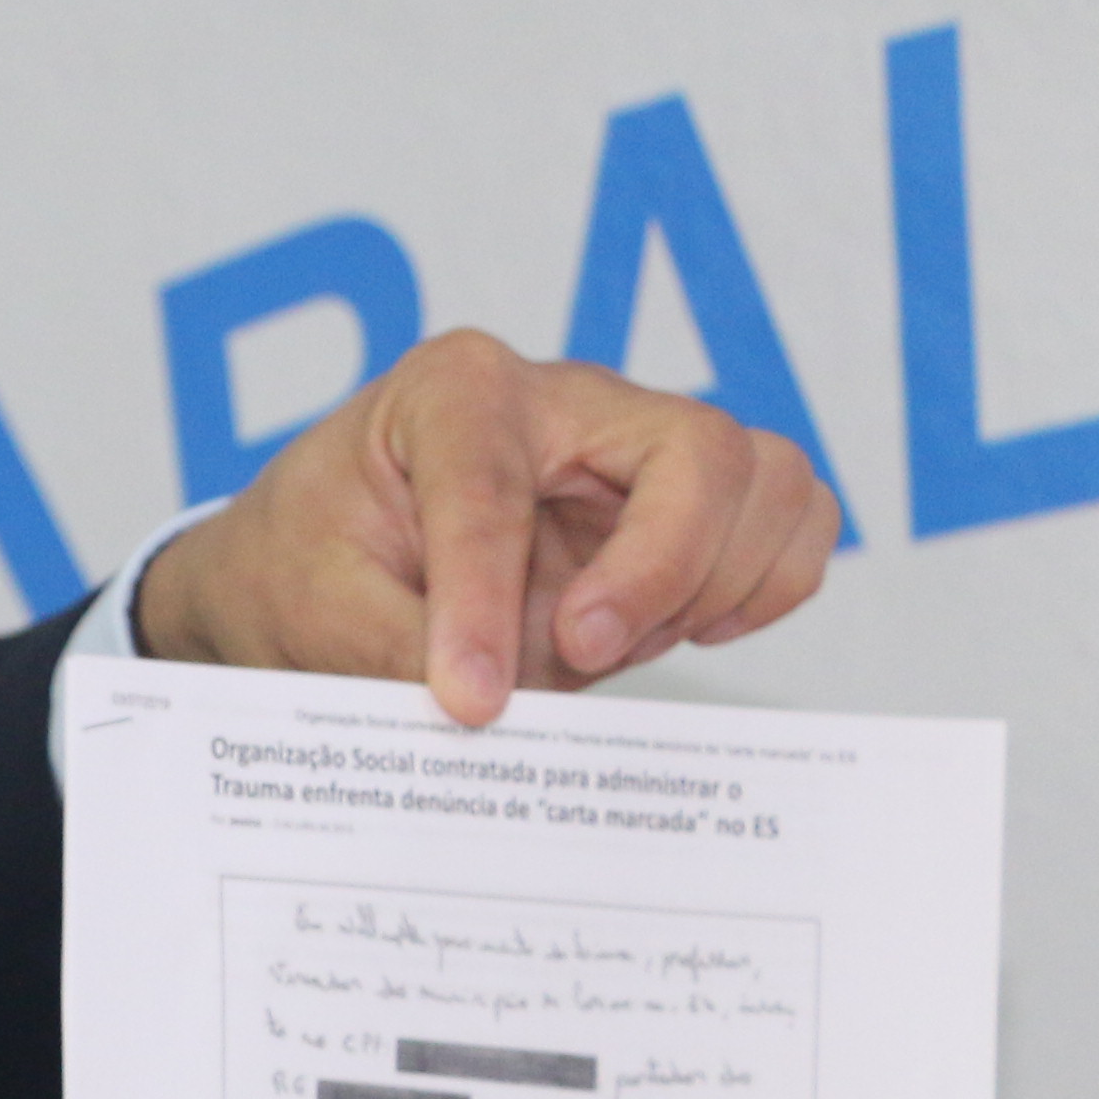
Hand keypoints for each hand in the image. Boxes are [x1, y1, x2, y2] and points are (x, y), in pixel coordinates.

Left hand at [134, 332, 834, 725]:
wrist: (313, 562)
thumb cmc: (307, 559)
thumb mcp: (315, 605)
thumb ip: (401, 650)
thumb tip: (491, 708)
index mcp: (453, 391)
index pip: (495, 490)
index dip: (485, 602)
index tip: (468, 698)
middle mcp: (566, 400)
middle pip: (697, 452)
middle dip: (657, 571)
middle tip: (579, 651)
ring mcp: (637, 447)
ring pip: (766, 479)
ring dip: (716, 584)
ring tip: (612, 645)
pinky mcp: (684, 505)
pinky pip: (791, 517)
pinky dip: (765, 584)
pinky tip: (682, 631)